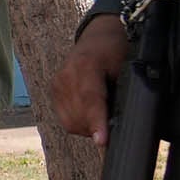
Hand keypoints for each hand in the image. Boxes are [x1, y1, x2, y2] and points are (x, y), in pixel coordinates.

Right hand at [48, 13, 126, 143]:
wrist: (97, 37)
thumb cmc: (116, 51)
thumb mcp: (126, 67)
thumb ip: (121, 93)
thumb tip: (121, 123)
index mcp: (86, 65)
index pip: (91, 100)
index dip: (97, 122)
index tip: (102, 141)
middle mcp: (66, 75)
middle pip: (78, 116)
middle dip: (96, 128)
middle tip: (114, 124)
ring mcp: (56, 83)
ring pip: (70, 122)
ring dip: (87, 127)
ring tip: (102, 117)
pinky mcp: (53, 90)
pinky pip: (64, 118)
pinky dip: (79, 122)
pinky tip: (90, 112)